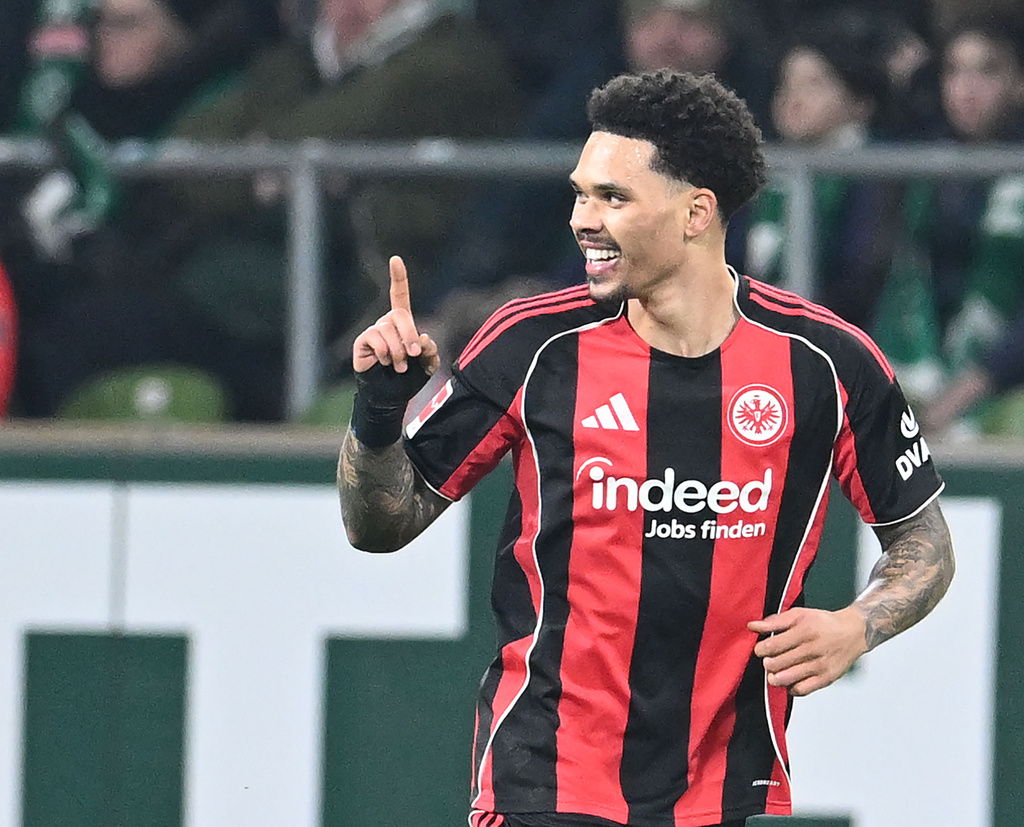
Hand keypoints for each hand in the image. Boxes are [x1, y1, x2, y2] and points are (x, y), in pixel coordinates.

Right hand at [352, 256, 439, 375]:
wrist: (390, 397)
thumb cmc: (409, 379)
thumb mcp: (427, 365)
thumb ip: (430, 351)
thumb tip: (423, 338)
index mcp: (403, 323)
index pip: (399, 295)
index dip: (398, 277)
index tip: (395, 259)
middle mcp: (386, 323)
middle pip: (400, 315)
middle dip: (410, 334)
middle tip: (414, 353)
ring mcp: (373, 332)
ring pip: (388, 330)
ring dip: (398, 350)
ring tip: (400, 366)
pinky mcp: (363, 342)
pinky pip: (375, 338)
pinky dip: (385, 353)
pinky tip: (386, 363)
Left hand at [748, 606, 867, 695]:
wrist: (853, 632)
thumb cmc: (824, 623)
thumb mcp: (798, 615)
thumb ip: (774, 621)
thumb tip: (752, 626)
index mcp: (804, 631)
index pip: (773, 646)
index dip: (761, 650)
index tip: (760, 650)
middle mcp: (812, 649)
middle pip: (778, 663)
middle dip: (768, 664)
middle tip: (768, 661)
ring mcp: (820, 666)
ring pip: (788, 678)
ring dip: (775, 677)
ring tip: (774, 672)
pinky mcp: (827, 679)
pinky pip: (802, 690)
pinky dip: (791, 688)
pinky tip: (789, 681)